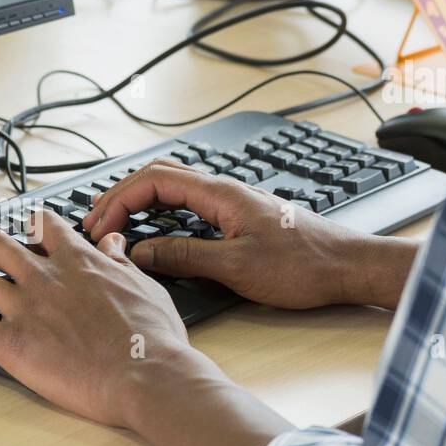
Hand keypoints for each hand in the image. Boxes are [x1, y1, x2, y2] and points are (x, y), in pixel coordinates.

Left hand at [0, 210, 220, 428]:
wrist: (147, 374)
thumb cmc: (153, 340)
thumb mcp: (146, 287)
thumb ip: (122, 262)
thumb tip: (114, 243)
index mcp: (80, 262)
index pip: (43, 227)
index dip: (23, 222)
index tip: (14, 221)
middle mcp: (46, 277)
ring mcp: (25, 307)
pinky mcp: (11, 342)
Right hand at [84, 160, 417, 309]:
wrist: (349, 267)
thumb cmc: (305, 265)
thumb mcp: (235, 266)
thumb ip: (183, 256)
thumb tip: (139, 253)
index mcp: (221, 193)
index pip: (154, 180)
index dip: (119, 200)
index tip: (101, 226)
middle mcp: (225, 190)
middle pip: (159, 177)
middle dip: (121, 196)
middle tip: (96, 223)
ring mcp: (232, 202)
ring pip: (173, 189)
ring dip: (140, 204)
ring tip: (115, 226)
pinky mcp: (239, 218)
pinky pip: (189, 205)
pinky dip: (162, 214)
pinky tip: (154, 233)